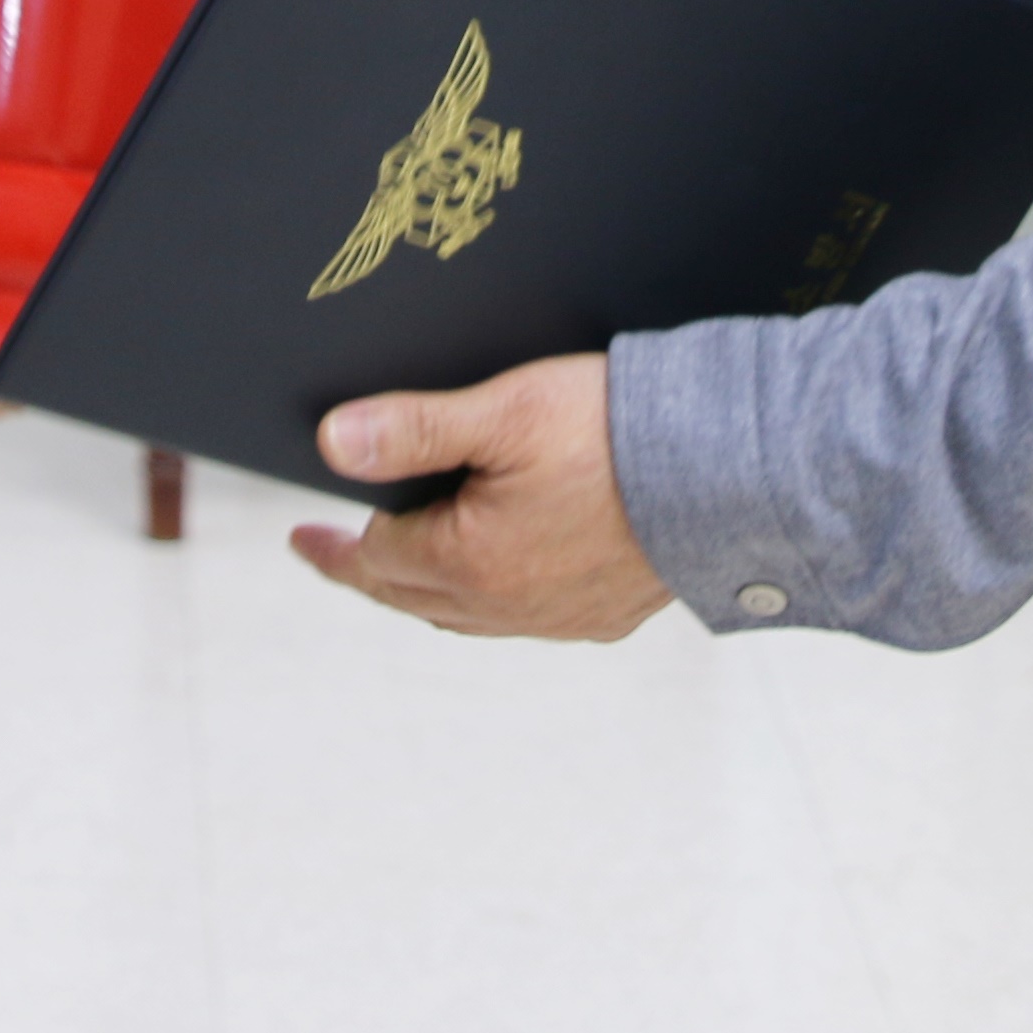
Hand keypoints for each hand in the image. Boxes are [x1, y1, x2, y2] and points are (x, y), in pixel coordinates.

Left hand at [285, 353, 669, 639]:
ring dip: (422, 590)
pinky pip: (520, 621)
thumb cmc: (619, 433)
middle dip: (366, 571)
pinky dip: (486, 602)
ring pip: (463, 615)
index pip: (377, 557)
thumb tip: (330, 444)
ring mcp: (558, 618)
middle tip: (332, 553)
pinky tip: (492, 580)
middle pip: (411, 594)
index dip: (335, 542)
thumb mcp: (507, 412)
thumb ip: (415, 428)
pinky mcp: (603, 617)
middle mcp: (509, 606)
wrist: (730, 476)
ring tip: (400, 568)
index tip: (302, 536)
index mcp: (471, 562)